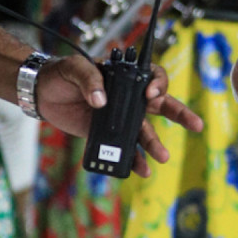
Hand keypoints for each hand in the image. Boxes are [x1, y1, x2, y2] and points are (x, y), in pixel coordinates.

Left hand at [34, 55, 201, 176]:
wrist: (41, 93)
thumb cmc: (60, 74)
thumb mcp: (74, 68)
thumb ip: (89, 79)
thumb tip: (102, 101)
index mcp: (124, 77)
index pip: (152, 76)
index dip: (159, 84)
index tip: (152, 94)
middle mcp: (127, 97)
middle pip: (161, 105)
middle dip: (180, 114)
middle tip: (196, 125)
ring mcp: (119, 117)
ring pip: (144, 131)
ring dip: (155, 144)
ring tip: (163, 157)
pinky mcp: (106, 134)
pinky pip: (124, 148)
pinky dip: (133, 160)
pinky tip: (140, 169)